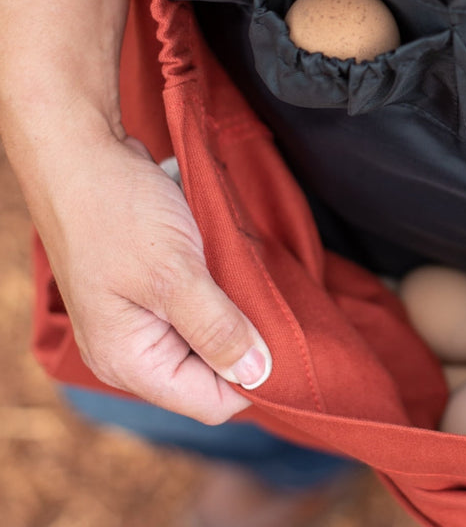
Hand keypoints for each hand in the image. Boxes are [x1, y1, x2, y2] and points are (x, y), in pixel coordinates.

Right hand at [30, 133, 270, 423]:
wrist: (84, 156)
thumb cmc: (118, 212)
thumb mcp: (175, 273)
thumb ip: (216, 327)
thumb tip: (257, 375)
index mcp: (129, 361)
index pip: (210, 402)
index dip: (253, 378)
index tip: (288, 339)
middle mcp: (130, 351)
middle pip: (209, 375)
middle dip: (246, 343)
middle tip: (275, 302)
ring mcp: (138, 321)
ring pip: (206, 339)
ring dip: (234, 314)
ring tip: (254, 280)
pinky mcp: (148, 291)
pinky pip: (196, 310)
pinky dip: (219, 293)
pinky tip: (234, 268)